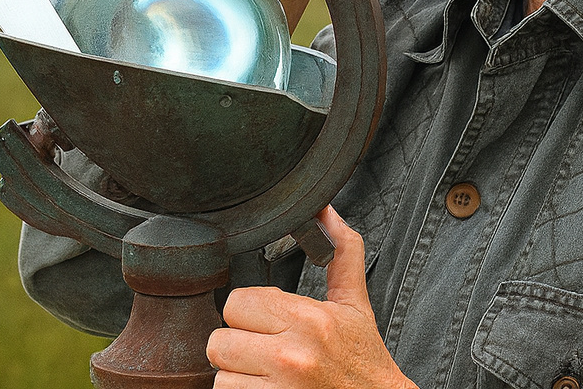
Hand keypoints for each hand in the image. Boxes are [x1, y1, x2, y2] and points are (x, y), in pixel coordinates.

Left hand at [207, 207, 413, 388]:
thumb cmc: (363, 360)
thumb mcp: (355, 305)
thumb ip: (342, 253)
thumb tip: (326, 210)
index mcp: (308, 319)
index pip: (237, 303)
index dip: (248, 312)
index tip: (265, 322)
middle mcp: (291, 356)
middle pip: (219, 342)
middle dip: (237, 346)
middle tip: (261, 350)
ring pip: (220, 376)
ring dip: (238, 376)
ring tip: (265, 374)